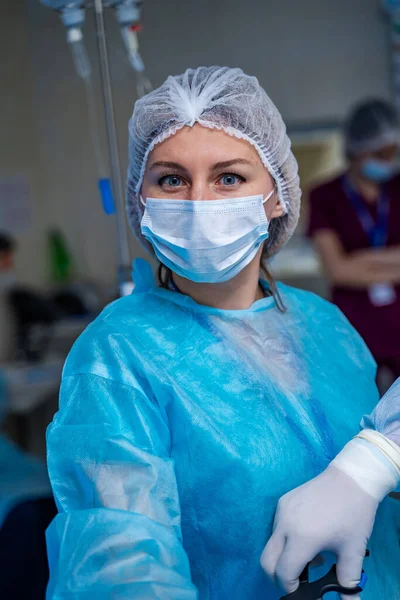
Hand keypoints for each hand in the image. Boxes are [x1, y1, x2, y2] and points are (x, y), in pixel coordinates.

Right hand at [260, 466, 377, 599]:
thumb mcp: (353, 551)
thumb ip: (347, 581)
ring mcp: (282, 511)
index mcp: (302, 538)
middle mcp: (285, 524)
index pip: (283, 572)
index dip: (290, 586)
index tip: (302, 590)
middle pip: (266, 560)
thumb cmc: (354, 514)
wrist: (351, 478)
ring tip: (312, 554)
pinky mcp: (283, 501)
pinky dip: (286, 539)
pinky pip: (277, 527)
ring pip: (272, 543)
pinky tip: (308, 535)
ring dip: (284, 556)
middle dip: (278, 575)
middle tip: (298, 579)